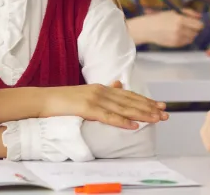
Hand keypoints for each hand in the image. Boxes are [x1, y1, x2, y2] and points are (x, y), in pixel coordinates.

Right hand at [42, 80, 168, 128]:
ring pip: (123, 108)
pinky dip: (122, 121)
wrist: (44, 99)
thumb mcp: (86, 92)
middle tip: (166, 113)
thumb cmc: (63, 99)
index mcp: (102, 88)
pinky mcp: (87, 108)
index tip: (160, 105)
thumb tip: (118, 84)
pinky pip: (108, 116)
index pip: (128, 95)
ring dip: (142, 114)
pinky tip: (134, 125)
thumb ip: (104, 89)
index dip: (145, 100)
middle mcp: (102, 91)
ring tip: (156, 119)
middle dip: (149, 107)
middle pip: (130, 101)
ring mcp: (95, 99)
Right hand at [145, 9, 204, 47]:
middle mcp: (180, 30)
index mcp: (181, 20)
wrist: (148, 29)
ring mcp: (178, 38)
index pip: (199, 25)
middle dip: (194, 29)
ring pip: (192, 38)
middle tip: (188, 26)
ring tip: (182, 31)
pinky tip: (177, 35)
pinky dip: (184, 39)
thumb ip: (189, 12)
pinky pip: (186, 43)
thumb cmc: (161, 18)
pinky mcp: (175, 45)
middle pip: (197, 32)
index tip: (195, 23)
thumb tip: (200, 16)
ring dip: (190, 35)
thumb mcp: (174, 12)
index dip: (198, 24)